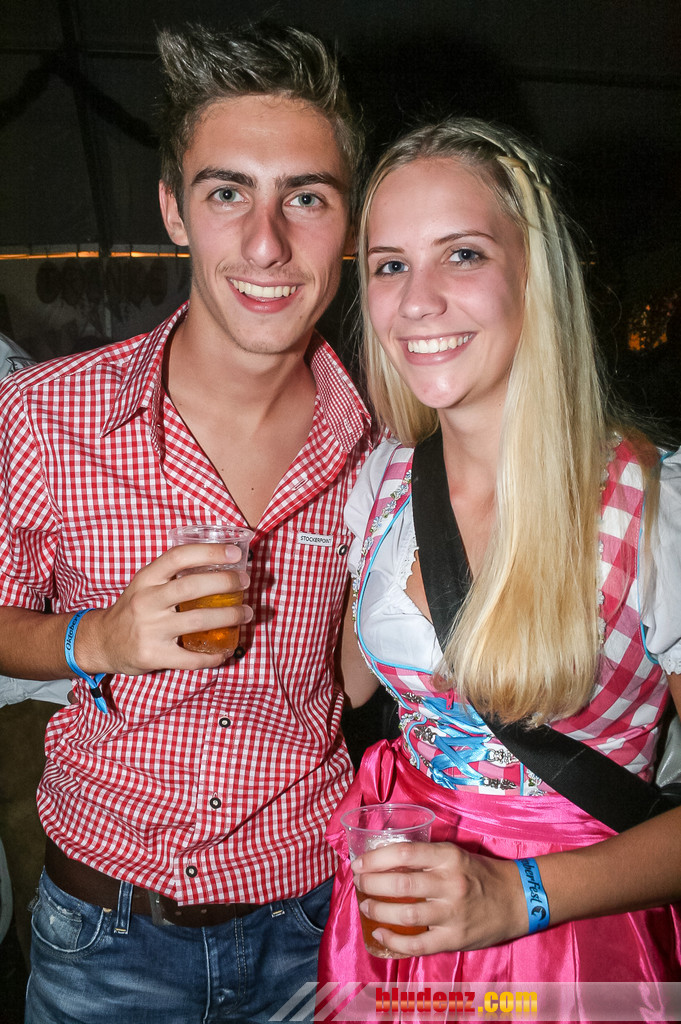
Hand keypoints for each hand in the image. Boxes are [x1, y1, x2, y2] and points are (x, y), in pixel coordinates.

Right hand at [75, 543, 252, 675]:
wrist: (102, 642)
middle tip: (245, 582)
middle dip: (225, 583)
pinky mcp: (153, 655)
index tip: (234, 554)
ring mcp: (149, 629)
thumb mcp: (145, 585)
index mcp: (146, 578)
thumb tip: (219, 564)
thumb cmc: (133, 609)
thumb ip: (172, 576)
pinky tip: (225, 651)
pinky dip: (212, 656)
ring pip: (197, 621)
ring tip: (246, 613)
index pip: (178, 557)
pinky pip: (191, 658)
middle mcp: (146, 601)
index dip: (208, 552)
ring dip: (229, 616)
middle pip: (191, 587)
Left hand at [351, 840, 527, 955]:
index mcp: (448, 857)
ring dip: (379, 910)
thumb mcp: (455, 854)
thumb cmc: (480, 873)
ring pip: (407, 915)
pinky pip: (419, 945)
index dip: (376, 858)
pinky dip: (395, 942)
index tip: (359, 863)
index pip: (404, 853)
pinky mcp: (455, 939)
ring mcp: (453, 913)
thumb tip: (384, 860)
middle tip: (359, 883)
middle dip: (372, 884)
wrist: (518, 899)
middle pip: (401, 884)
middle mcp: (450, 883)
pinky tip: (380, 934)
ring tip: (366, 905)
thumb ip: (426, 858)